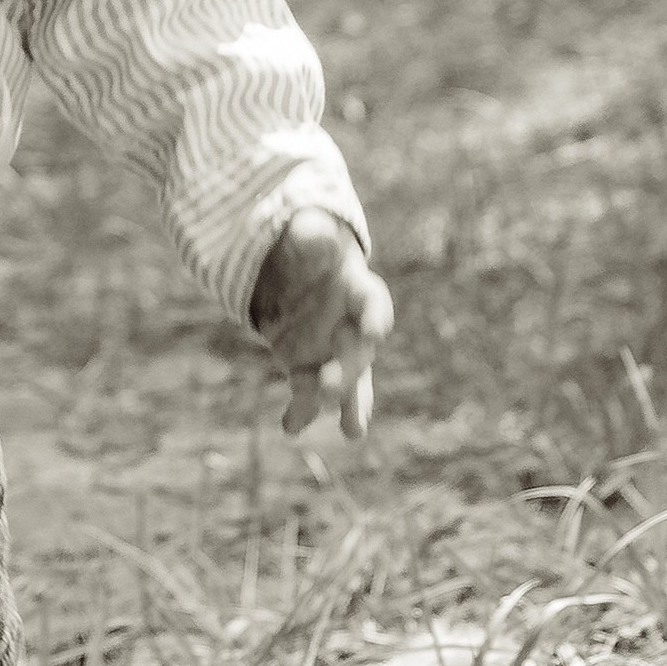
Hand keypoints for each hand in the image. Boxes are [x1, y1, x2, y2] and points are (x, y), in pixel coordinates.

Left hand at [249, 208, 392, 440]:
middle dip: (349, 371)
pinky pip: (307, 395)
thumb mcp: (307, 236)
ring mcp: (333, 354)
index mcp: (359, 291)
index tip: (375, 330)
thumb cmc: (310, 251)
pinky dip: (301, 412)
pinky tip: (290, 428)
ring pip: (345, 385)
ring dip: (342, 402)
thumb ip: (312, 238)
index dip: (376, 317)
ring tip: (352, 430)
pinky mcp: (308, 370)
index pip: (374, 304)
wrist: (296, 275)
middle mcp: (353, 329)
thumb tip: (313, 234)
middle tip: (333, 387)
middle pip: (359, 354)